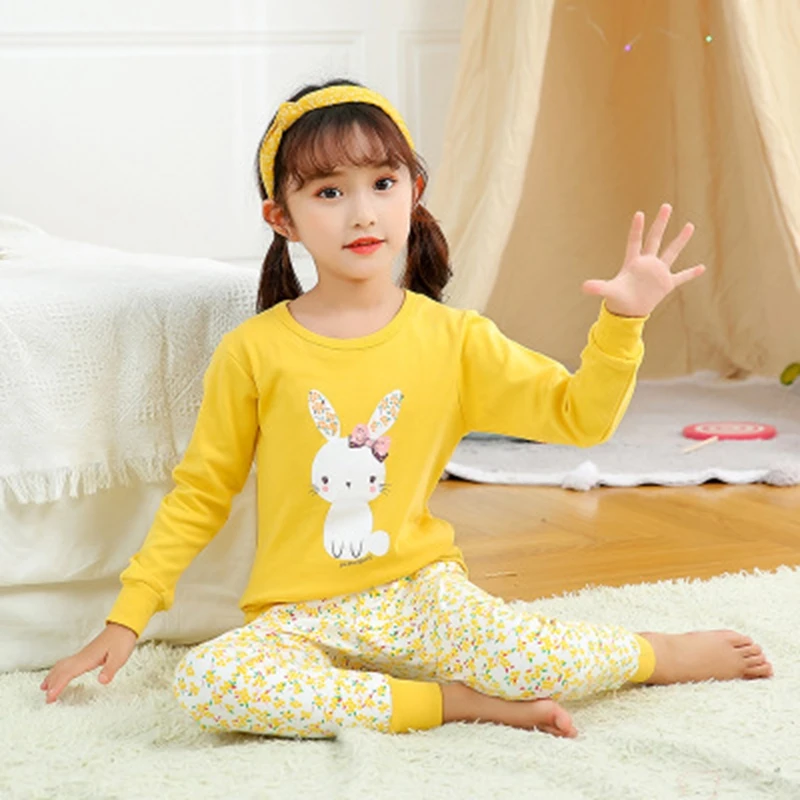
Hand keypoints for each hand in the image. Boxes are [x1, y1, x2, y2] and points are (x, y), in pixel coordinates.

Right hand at [40, 622, 137, 702]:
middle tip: (46, 699)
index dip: (58, 686)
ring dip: (52, 676)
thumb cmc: (122, 640)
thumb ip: (110, 670)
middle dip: (51, 684)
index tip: (50, 697)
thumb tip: (102, 681)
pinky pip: (68, 663)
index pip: (68, 673)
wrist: (124, 626)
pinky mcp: (86, 654)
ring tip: (44, 687)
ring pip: (63, 665)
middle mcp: (82, 656)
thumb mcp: (120, 657)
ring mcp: (83, 655)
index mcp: (88, 658)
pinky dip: (60, 670)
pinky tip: (61, 673)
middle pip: (61, 670)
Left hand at [582, 204, 705, 316]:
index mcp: (633, 263)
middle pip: (655, 239)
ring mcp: (658, 272)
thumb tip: (583, 287)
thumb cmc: (618, 299)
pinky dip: (691, 273)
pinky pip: (681, 277)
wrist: (628, 311)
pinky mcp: (666, 284)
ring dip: (680, 240)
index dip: (636, 229)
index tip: (639, 213)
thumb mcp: (608, 291)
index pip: (635, 241)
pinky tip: (702, 267)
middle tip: (666, 206)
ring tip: (690, 225)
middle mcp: (647, 263)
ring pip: (671, 252)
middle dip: (660, 223)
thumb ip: (597, 287)